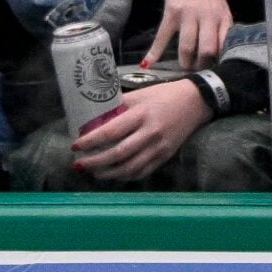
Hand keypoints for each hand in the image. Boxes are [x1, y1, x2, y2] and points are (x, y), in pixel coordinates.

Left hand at [71, 77, 211, 182]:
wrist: (196, 102)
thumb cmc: (164, 95)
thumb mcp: (140, 94)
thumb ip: (119, 105)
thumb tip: (95, 115)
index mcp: (141, 114)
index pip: (111, 132)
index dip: (91, 141)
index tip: (76, 145)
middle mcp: (150, 133)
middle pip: (118, 154)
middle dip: (95, 162)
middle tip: (79, 163)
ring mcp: (158, 148)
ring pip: (129, 168)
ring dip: (108, 173)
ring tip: (93, 172)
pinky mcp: (165, 156)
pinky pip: (142, 172)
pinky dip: (125, 176)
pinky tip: (113, 174)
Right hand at [146, 0, 233, 70]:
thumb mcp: (221, 7)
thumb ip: (222, 28)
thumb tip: (221, 54)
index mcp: (222, 16)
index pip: (224, 44)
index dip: (220, 60)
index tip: (215, 68)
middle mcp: (207, 15)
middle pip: (206, 49)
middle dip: (202, 65)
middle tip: (198, 70)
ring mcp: (188, 14)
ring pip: (187, 47)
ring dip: (185, 62)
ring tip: (185, 65)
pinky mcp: (171, 13)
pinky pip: (162, 36)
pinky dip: (155, 51)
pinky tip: (148, 62)